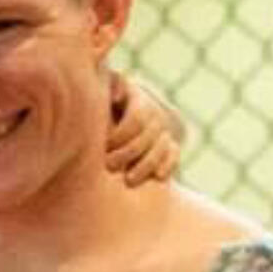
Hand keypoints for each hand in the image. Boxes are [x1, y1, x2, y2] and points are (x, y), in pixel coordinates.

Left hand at [106, 71, 182, 185]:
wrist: (112, 121)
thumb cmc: (97, 111)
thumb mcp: (99, 98)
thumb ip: (108, 91)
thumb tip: (118, 95)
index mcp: (137, 97)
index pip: (137, 118)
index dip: (121, 135)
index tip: (105, 146)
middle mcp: (154, 111)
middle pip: (148, 135)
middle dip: (128, 153)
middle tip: (109, 166)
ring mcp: (164, 129)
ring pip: (161, 147)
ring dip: (146, 166)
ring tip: (129, 180)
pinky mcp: (170, 146)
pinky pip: (174, 155)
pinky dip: (169, 166)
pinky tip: (158, 177)